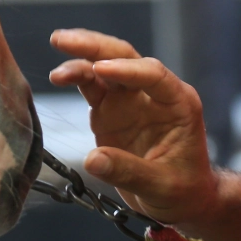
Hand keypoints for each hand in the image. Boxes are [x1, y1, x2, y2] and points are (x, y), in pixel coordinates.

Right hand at [49, 29, 219, 226]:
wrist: (180, 199)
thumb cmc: (183, 190)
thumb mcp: (162, 186)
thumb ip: (128, 172)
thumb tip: (92, 160)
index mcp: (178, 103)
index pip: (154, 74)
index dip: (127, 70)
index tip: (101, 69)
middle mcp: (153, 94)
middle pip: (124, 58)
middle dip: (95, 46)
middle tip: (64, 41)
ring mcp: (129, 99)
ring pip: (103, 65)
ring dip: (80, 56)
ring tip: (57, 54)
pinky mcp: (110, 108)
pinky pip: (91, 85)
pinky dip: (75, 76)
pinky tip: (58, 76)